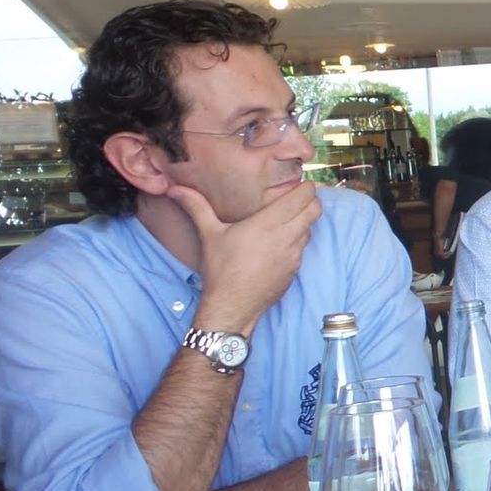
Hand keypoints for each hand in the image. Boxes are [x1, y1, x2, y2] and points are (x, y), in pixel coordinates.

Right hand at [167, 180, 320, 335]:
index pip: (304, 198)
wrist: (232, 306)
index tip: (296, 184)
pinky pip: (303, 248)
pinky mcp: (295, 269)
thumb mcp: (209, 234)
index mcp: (269, 224)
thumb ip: (197, 207)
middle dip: (309, 201)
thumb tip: (175, 189)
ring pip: (311, 228)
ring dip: (303, 221)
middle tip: (295, 199)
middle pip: (316, 210)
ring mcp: (295, 254)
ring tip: (284, 219)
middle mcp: (287, 237)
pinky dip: (297, 240)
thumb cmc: (220, 269)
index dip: (305, 188)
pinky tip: (278, 242)